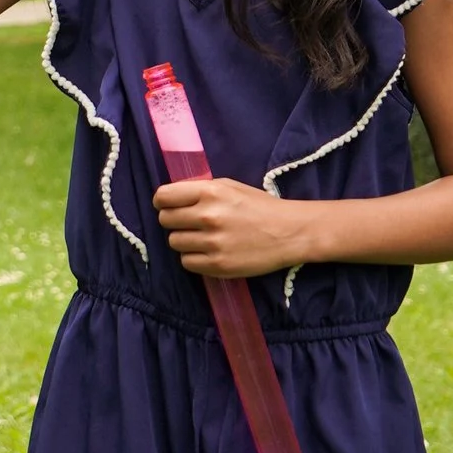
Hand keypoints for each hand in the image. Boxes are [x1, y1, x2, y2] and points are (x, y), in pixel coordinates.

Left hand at [152, 174, 325, 278]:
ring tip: (203, 238)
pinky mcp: (217, 265)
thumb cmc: (259, 206)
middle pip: (165, 220)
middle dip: (174, 221)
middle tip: (189, 223)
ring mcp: (212, 243)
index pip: (163, 196)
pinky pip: (187, 262)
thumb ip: (200, 190)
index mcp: (210, 192)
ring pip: (174, 242)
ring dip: (185, 240)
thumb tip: (171, 196)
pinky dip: (194, 258)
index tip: (169, 205)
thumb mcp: (230, 187)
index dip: (163, 201)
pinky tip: (209, 252)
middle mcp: (208, 216)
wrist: (289, 232)